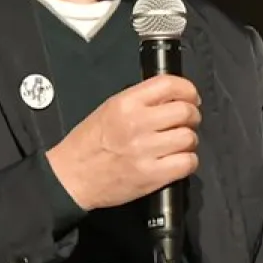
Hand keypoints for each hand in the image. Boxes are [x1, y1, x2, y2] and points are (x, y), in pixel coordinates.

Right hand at [46, 75, 200, 210]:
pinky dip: (187, 161)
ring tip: (179, 144)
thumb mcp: (109, 109)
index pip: (169, 85)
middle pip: (185, 112)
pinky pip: (187, 163)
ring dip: (189, 141)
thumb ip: (140, 101)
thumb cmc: (88, 143)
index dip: (188, 90)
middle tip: (186, 122)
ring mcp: (145, 151)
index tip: (191, 98)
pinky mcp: (151, 175)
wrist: (71, 177)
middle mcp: (137, 124)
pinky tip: (177, 161)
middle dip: (192, 116)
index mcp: (125, 103)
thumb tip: (172, 98)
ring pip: (189, 138)